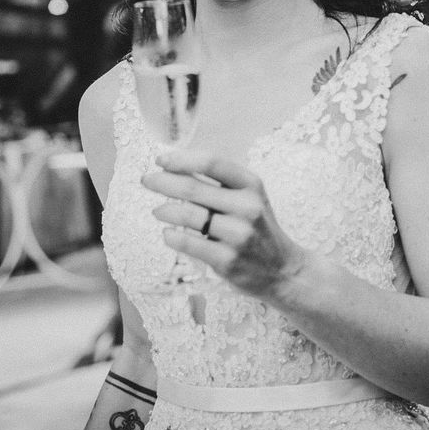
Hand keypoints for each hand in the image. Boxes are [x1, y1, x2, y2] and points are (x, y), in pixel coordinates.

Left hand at [142, 150, 307, 299]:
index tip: (160, 160)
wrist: (281, 270)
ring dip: (165, 210)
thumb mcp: (249, 198)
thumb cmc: (257, 228)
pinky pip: (189, 243)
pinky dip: (172, 237)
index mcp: (251, 185)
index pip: (212, 163)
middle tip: (146, 180)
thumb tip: (175, 168)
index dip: (182, 159)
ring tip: (157, 210)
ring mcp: (238, 235)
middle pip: (194, 189)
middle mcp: (247, 207)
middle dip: (163, 182)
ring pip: (189, 216)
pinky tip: (167, 234)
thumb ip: (220, 184)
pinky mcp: (227, 260)